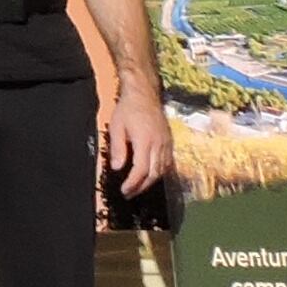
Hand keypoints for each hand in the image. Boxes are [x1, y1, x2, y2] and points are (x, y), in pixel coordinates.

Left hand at [98, 78, 174, 203]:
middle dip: (141, 187)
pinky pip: (167, 163)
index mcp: (145, 141)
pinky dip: (159, 173)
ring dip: (150, 182)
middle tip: (129, 193)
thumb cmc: (128, 109)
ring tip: (137, 188)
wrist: (144, 93)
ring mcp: (167, 143)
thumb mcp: (117, 127)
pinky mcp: (170, 141)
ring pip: (162, 170)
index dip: (133, 183)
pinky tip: (150, 176)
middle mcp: (159, 144)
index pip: (141, 169)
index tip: (124, 190)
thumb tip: (118, 168)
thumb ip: (118, 148)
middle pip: (153, 173)